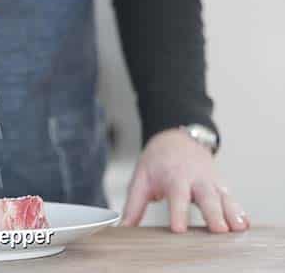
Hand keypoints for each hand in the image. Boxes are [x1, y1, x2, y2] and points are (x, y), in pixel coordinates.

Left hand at [121, 128, 249, 232]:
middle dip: (213, 213)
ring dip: (231, 213)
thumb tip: (123, 227)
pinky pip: (231, 198)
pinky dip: (239, 210)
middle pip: (206, 196)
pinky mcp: (220, 185)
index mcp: (174, 176)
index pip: (177, 196)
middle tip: (218, 230)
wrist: (176, 138)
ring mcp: (210, 181)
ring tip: (237, 229)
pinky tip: (244, 224)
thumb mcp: (141, 178)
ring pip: (223, 197)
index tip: (179, 229)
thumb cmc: (157, 160)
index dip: (178, 212)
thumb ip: (134, 205)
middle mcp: (195, 178)